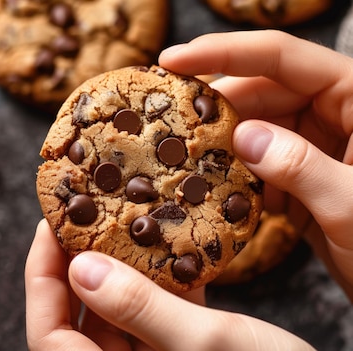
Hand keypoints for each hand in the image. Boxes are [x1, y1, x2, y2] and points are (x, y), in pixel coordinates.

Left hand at [25, 219, 313, 349]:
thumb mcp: (207, 346)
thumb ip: (140, 310)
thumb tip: (81, 268)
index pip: (49, 336)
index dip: (40, 279)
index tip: (49, 227)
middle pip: (78, 320)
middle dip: (79, 265)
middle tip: (86, 215)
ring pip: (117, 316)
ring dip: (121, 271)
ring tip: (123, 223)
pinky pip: (155, 319)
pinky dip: (158, 286)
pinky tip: (170, 253)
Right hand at [159, 30, 352, 298]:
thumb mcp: (352, 207)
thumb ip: (300, 167)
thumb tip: (243, 137)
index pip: (283, 58)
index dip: (224, 53)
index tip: (174, 60)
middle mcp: (337, 111)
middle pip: (263, 91)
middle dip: (217, 108)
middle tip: (172, 126)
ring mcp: (320, 141)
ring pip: (256, 126)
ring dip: (224, 146)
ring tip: (190, 161)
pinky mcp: (305, 171)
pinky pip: (261, 159)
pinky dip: (238, 172)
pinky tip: (223, 190)